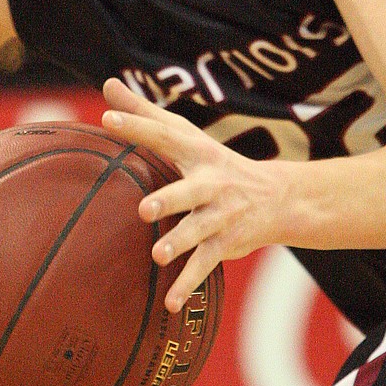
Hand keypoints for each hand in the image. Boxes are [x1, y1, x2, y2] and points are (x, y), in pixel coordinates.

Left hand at [101, 77, 290, 311]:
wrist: (279, 198)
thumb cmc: (214, 162)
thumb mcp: (185, 134)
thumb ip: (145, 113)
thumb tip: (108, 82)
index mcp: (196, 152)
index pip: (163, 136)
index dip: (136, 125)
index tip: (106, 117)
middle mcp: (210, 183)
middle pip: (189, 190)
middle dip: (170, 199)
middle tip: (144, 209)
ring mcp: (220, 215)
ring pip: (199, 231)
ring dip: (179, 243)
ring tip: (157, 255)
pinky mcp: (225, 243)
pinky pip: (204, 265)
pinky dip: (186, 284)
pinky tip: (168, 303)